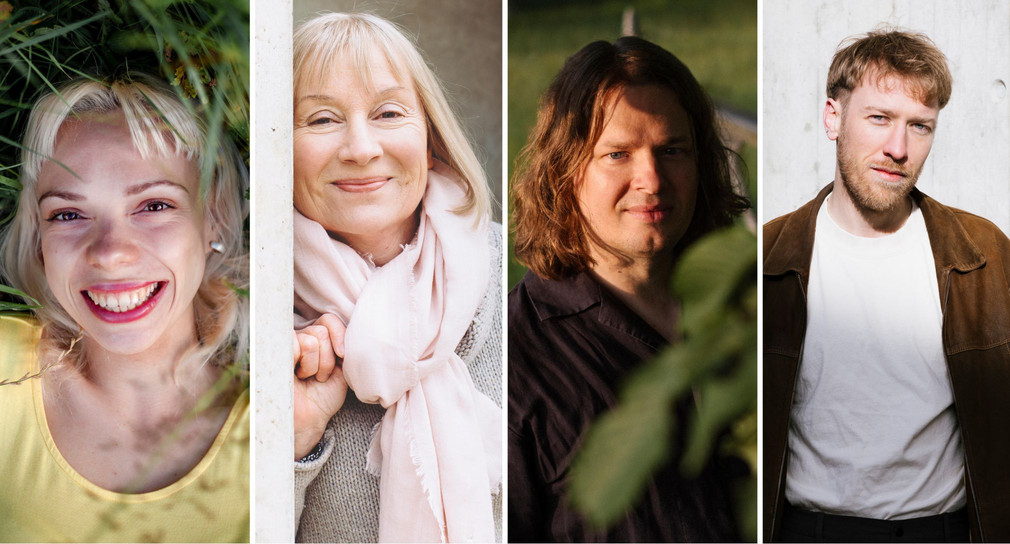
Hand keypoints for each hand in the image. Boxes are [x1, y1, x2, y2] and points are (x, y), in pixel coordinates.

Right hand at [293, 313, 348, 459]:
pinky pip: (296, 345)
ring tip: (309, 378)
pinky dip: (305, 365)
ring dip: (317, 365)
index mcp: (317, 338)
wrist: (311, 418)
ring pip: (311, 339)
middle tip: (320, 376)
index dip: (339, 335)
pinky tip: (298, 377)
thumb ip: (342, 344)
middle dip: (328, 358)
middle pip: (322, 330)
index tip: (343, 356)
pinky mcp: (275, 353)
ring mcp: (287, 345)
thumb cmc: (325, 394)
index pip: (329, 319)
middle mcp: (301, 337)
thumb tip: (345, 329)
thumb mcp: (342, 366)